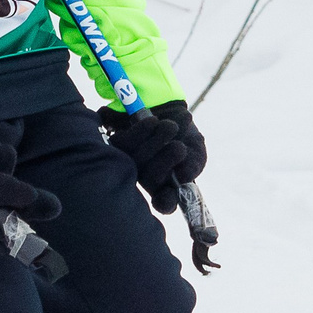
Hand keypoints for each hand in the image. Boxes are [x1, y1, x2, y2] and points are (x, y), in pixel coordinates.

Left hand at [97, 99, 205, 214]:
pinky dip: (143, 130)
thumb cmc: (183, 136)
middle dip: (167, 161)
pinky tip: (154, 121)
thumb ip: (194, 164)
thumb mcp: (195, 149)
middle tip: (180, 147)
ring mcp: (131, 163)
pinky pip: (126, 142)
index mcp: (167, 186)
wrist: (168, 108)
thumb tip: (184, 176)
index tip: (178, 186)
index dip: (168, 201)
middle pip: (151, 180)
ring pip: (138, 160)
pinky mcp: (118, 145)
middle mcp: (146, 179)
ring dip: (157, 141)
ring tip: (171, 127)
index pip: (164, 203)